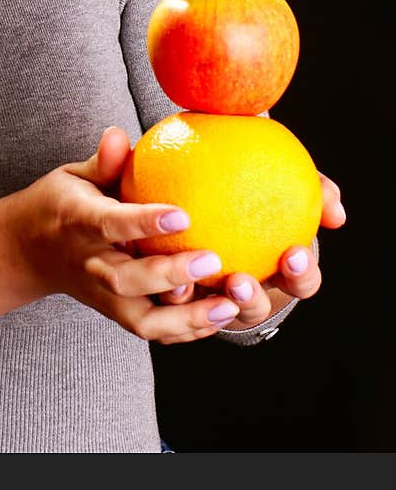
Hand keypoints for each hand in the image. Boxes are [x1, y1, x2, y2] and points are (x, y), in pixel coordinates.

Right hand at [12, 127, 246, 344]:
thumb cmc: (60, 205)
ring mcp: (102, 295)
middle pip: (126, 280)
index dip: (144, 222)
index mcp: (79, 222)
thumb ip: (103, 161)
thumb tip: (120, 134)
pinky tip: (220, 317)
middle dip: (170, 275)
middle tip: (212, 260)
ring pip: (141, 320)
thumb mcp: (73, 176)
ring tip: (228, 306)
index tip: (183, 215)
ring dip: (186, 318)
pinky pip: (151, 331)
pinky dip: (186, 331)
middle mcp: (90, 263)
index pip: (111, 224)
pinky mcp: (115, 313)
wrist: (29, 251)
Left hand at [159, 170, 345, 328]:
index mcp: (275, 268)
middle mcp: (242, 289)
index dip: (302, 275)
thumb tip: (338, 211)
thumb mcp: (279, 179)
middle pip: (253, 307)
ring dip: (199, 301)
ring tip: (180, 279)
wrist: (196, 187)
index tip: (294, 253)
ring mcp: (208, 295)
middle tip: (238, 280)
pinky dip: (166, 287)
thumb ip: (312, 189)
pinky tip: (152, 265)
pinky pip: (170, 296)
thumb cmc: (251, 186)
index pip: (299, 281)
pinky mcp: (172, 292)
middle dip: (250, 299)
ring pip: (207, 310)